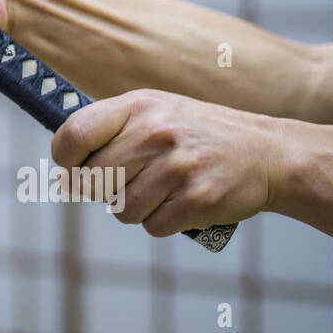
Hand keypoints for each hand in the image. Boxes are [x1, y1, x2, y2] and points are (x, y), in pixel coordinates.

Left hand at [52, 89, 283, 234]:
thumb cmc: (197, 134)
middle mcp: (155, 133)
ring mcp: (177, 166)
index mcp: (138, 106)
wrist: (268, 153)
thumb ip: (110, 129)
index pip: (74, 134)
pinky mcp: (197, 198)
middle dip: (102, 190)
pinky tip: (180, 202)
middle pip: (92, 181)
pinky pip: (152, 226)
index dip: (65, 160)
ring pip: (121, 209)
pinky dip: (161, 222)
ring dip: (135, 209)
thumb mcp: (155, 111)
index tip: (73, 169)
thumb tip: (64, 167)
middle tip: (127, 183)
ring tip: (160, 190)